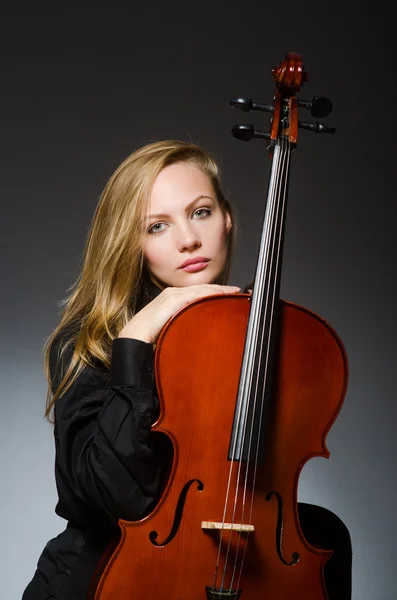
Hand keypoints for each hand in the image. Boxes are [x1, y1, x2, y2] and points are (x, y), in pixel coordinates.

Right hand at [118, 284, 240, 343]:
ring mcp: (173, 295)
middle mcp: (173, 292)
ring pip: (202, 289)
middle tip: (237, 291)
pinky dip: (210, 294)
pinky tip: (221, 295)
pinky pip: (196, 295)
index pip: (198, 292)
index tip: (229, 295)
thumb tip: (196, 327)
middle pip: (202, 288)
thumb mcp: (170, 325)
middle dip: (221, 289)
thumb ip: (182, 322)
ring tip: (233, 292)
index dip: (215, 292)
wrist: (135, 337)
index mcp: (172, 297)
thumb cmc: (150, 335)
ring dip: (219, 290)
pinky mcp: (173, 300)